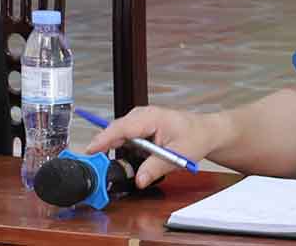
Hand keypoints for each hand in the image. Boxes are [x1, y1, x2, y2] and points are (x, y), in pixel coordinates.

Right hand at [82, 105, 225, 188]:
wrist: (204, 131)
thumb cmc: (194, 137)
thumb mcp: (178, 156)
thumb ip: (156, 167)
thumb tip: (139, 179)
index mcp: (151, 117)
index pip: (122, 128)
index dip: (104, 139)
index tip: (90, 150)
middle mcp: (142, 115)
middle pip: (115, 130)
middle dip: (103, 145)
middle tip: (94, 165)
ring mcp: (140, 119)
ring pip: (119, 135)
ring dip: (113, 149)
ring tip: (111, 164)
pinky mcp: (139, 126)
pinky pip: (125, 137)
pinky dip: (122, 148)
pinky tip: (130, 159)